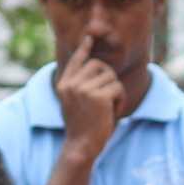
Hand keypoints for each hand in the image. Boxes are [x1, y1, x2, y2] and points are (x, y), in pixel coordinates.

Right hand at [55, 36, 122, 158]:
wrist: (81, 146)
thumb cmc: (81, 127)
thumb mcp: (74, 103)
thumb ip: (80, 85)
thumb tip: (94, 64)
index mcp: (63, 85)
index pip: (76, 61)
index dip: (84, 48)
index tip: (89, 38)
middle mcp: (71, 84)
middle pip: (99, 65)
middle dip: (109, 78)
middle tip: (108, 97)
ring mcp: (84, 89)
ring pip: (111, 77)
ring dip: (115, 93)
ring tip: (107, 109)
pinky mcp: (98, 96)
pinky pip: (118, 88)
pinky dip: (120, 101)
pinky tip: (112, 113)